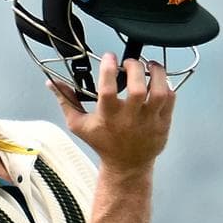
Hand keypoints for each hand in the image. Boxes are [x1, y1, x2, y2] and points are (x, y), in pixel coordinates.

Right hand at [48, 52, 173, 170]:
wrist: (127, 165)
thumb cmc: (103, 142)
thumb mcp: (79, 124)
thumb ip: (66, 101)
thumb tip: (51, 82)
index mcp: (108, 116)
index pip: (107, 89)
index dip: (108, 68)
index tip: (109, 57)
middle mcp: (130, 118)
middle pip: (137, 89)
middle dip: (135, 68)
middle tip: (130, 63)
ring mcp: (150, 121)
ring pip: (160, 92)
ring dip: (157, 73)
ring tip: (150, 66)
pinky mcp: (164, 123)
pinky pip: (171, 99)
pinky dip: (167, 85)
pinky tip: (158, 80)